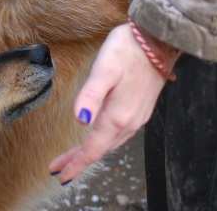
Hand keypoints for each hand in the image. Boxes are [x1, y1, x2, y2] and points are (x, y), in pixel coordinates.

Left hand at [48, 23, 178, 184]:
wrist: (159, 39)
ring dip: (91, 152)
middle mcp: (130, 121)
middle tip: (57, 170)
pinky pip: (120, 134)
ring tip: (73, 158)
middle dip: (78, 161)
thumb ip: (91, 96)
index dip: (75, 164)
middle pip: (100, 149)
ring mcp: (138, 116)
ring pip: (110, 142)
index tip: (59, 176)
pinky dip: (105, 141)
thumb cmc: (128, 49)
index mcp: (118, 116)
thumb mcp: (104, 69)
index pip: (93, 148)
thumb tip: (80, 120)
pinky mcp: (141, 108)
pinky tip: (99, 138)